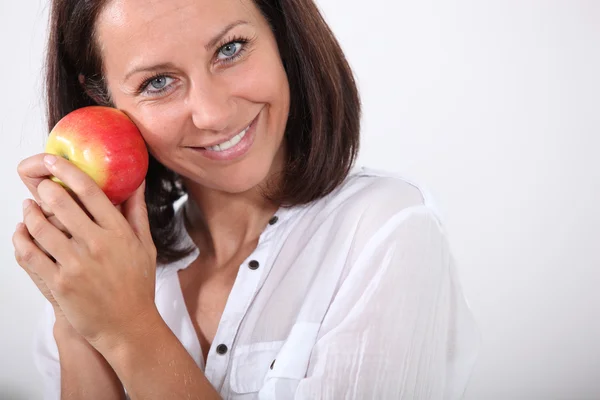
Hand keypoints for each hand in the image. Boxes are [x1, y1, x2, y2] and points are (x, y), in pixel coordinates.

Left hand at [13, 153, 157, 350]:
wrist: (128, 326)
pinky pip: (30, 253)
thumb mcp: (146, 246)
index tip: (54, 161)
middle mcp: (97, 244)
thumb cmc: (138, 285)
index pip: (90, 192)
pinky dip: (21, 238)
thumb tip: (136, 183)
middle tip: (40, 185)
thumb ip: (137, 213)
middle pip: (61, 204)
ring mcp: (76, 264)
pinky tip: (22, 232)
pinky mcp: (60, 282)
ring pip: (40, 226)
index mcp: (119, 232)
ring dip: (30, 213)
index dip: (68, 172)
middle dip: (45, 189)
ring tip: (29, 208)